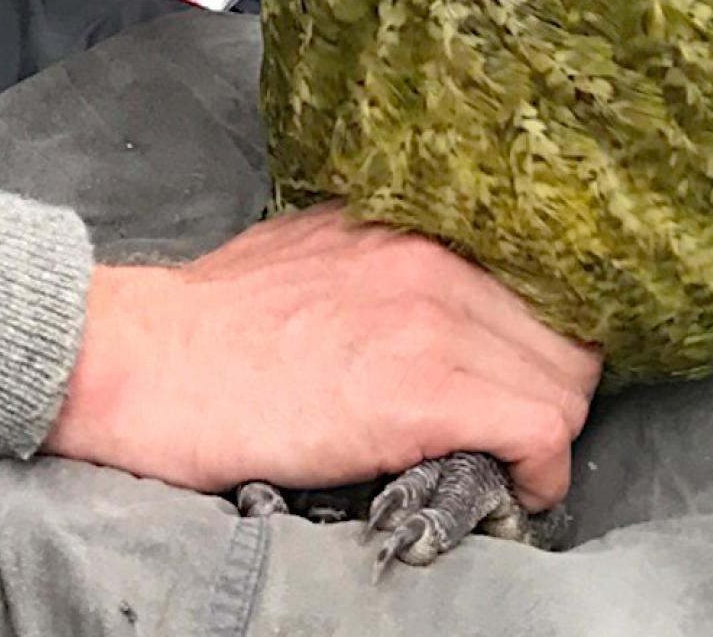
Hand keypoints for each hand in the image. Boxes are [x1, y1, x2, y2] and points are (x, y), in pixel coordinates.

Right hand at [44, 207, 597, 506]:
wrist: (148, 359)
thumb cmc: (211, 323)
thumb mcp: (308, 253)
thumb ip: (379, 266)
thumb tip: (426, 307)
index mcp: (405, 225)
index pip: (534, 279)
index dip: (536, 344)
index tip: (516, 382)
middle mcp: (430, 257)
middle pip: (564, 337)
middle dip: (548, 394)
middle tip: (509, 436)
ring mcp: (430, 320)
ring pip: (564, 385)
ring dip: (544, 436)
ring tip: (500, 465)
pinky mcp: (421, 391)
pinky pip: (539, 432)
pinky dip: (537, 474)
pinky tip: (502, 486)